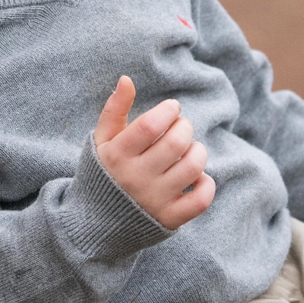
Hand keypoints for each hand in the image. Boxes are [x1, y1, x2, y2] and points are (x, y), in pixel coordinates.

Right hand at [93, 76, 215, 229]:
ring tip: (189, 149)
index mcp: (117, 156)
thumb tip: (127, 79)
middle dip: (185, 127)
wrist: (96, 223)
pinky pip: (201, 200)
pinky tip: (197, 177)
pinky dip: (206, 184)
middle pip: (175, 144)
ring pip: (192, 168)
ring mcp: (154, 200)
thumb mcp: (102, 140)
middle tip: (181, 127)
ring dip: (198, 151)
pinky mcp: (169, 219)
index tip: (172, 108)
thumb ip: (114, 109)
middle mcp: (136, 178)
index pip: (150, 126)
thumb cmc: (105, 172)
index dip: (168, 111)